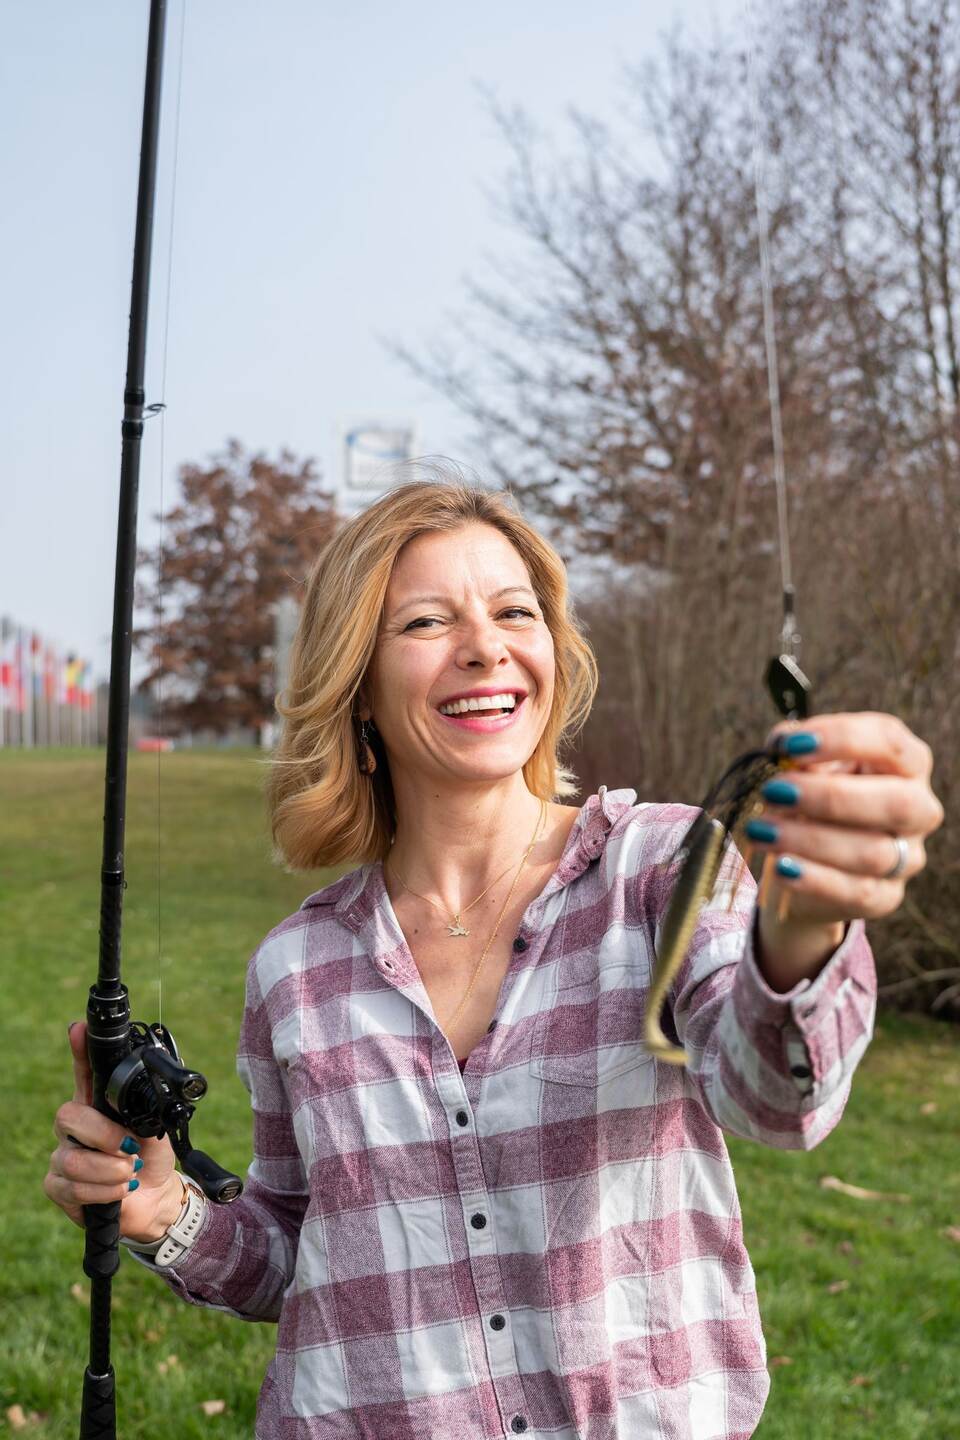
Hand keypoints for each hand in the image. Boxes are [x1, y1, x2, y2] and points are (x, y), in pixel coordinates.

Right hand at [44, 1020, 183, 1242]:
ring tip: (130, 1172)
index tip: (78, 1029)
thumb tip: (160, 1074)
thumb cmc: (151, 1157)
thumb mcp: (156, 1126)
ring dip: (110, 1170)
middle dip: (104, 1135)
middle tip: (130, 1148)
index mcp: (98, 1104)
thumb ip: (149, 1104)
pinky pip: (71, 1186)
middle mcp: (75, 1126)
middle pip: (68, 1114)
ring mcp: (63, 1155)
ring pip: (73, 1158)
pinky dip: (103, 1190)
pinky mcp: (58, 1186)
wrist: (154, 1198)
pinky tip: (119, 1190)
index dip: (79, 1050)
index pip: (85, 1072)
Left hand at [747, 712, 943, 985]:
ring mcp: (907, 857)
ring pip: (872, 852)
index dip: (842, 739)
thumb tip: (781, 744)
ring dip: (809, 839)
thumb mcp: (805, 767)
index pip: (889, 741)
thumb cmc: (810, 799)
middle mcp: (918, 809)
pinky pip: (857, 892)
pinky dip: (815, 879)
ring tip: (761, 829)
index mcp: (905, 763)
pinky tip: (782, 866)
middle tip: (774, 791)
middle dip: (830, 796)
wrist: (803, 863)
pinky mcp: (885, 896)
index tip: (790, 746)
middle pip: (897, 802)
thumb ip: (796, 751)